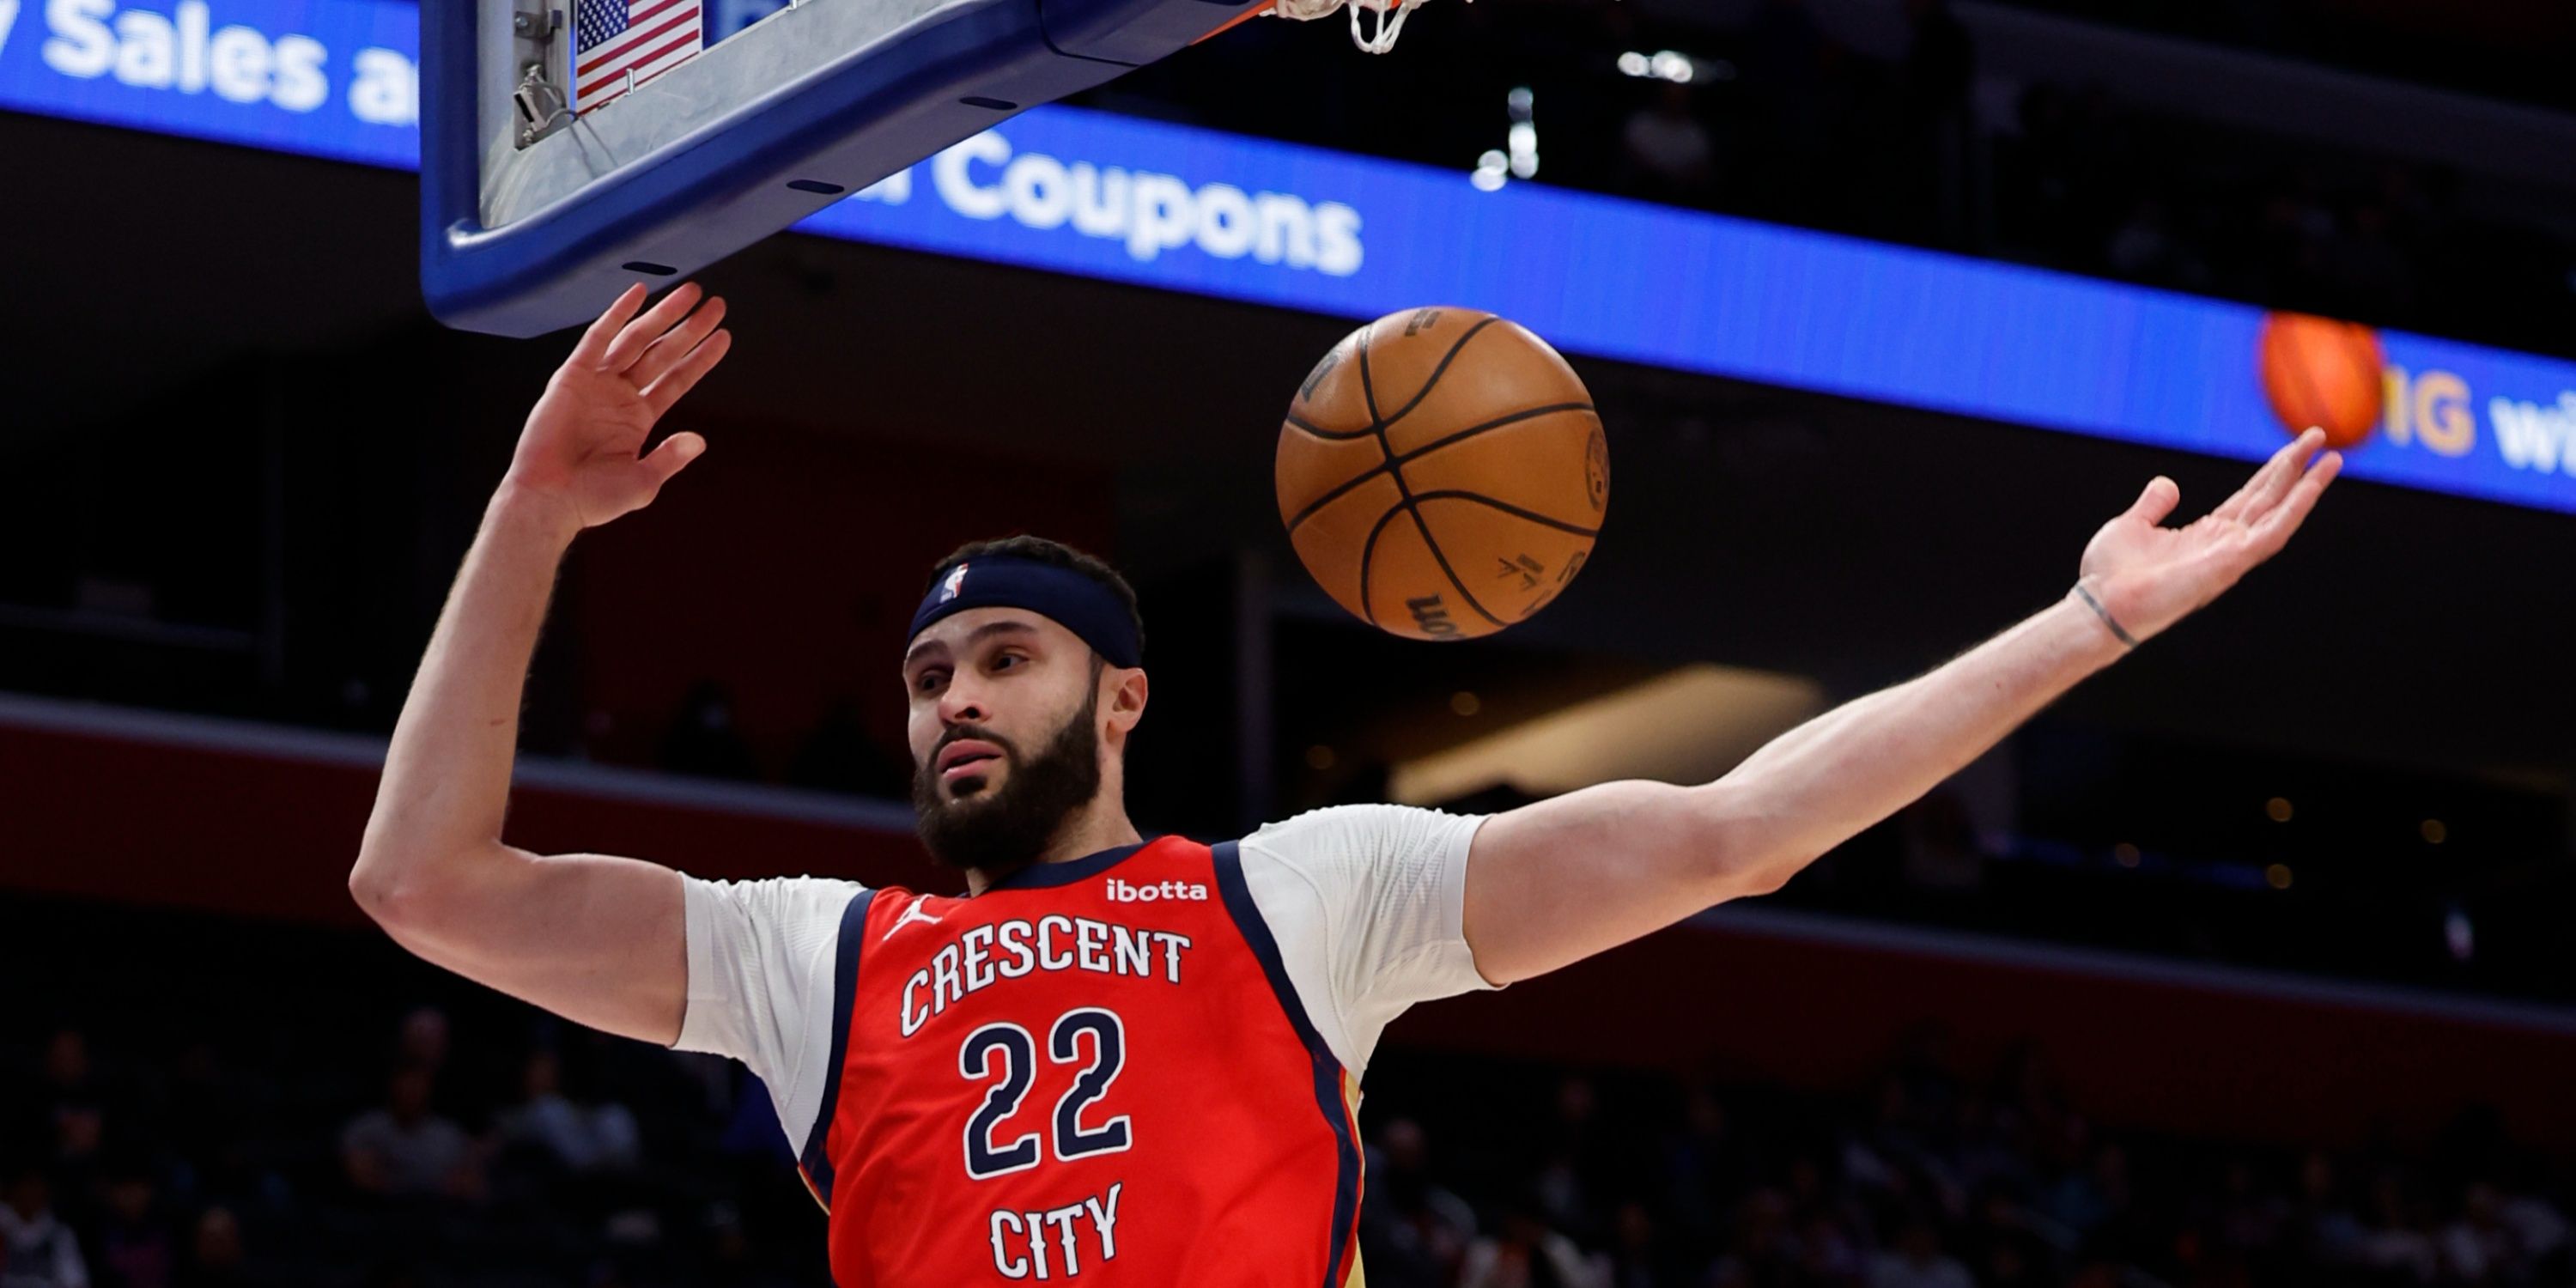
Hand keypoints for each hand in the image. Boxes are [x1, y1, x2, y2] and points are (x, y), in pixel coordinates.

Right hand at [503, 282, 730, 530]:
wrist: (550, 500)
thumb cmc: (592, 498)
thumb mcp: (644, 481)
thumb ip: (671, 457)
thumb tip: (700, 440)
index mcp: (638, 417)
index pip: (678, 379)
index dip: (701, 358)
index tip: (724, 336)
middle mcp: (620, 395)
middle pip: (662, 353)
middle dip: (689, 328)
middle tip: (716, 305)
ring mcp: (597, 383)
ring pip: (636, 340)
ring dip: (663, 315)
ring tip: (692, 293)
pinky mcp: (572, 376)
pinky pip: (597, 338)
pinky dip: (617, 314)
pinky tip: (639, 294)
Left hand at [2076, 427, 2342, 644]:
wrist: (2101, 605)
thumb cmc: (2110, 575)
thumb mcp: (2130, 526)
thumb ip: (2153, 505)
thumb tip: (2168, 484)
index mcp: (2206, 534)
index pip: (2250, 497)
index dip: (2273, 471)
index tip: (2297, 447)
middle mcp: (2224, 545)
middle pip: (2270, 500)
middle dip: (2296, 469)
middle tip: (2320, 436)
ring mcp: (2230, 556)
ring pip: (2280, 515)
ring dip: (2307, 487)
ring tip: (2332, 458)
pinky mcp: (2229, 565)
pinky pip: (2270, 535)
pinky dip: (2293, 511)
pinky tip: (2311, 488)